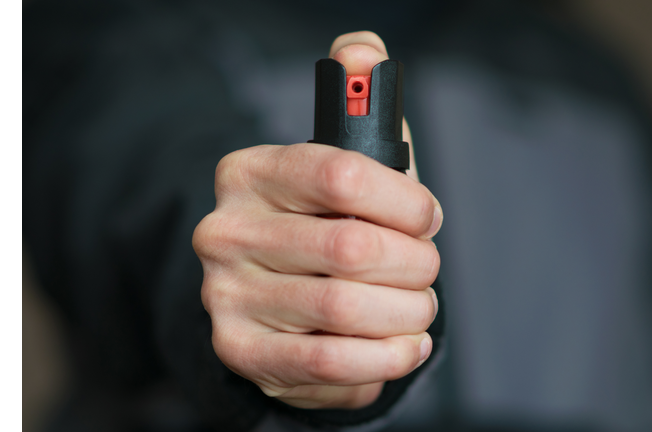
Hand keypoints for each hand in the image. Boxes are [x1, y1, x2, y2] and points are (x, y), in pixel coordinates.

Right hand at [193, 31, 442, 409]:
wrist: (276, 297)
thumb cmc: (327, 225)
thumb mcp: (346, 162)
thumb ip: (359, 101)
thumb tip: (363, 48)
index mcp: (250, 171)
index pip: (342, 172)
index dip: (405, 202)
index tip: (425, 218)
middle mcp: (225, 230)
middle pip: (352, 248)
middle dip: (414, 263)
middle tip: (424, 270)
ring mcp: (225, 294)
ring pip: (348, 308)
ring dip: (407, 311)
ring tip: (417, 307)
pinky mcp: (240, 351)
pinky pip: (330, 364)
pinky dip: (386, 358)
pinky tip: (404, 345)